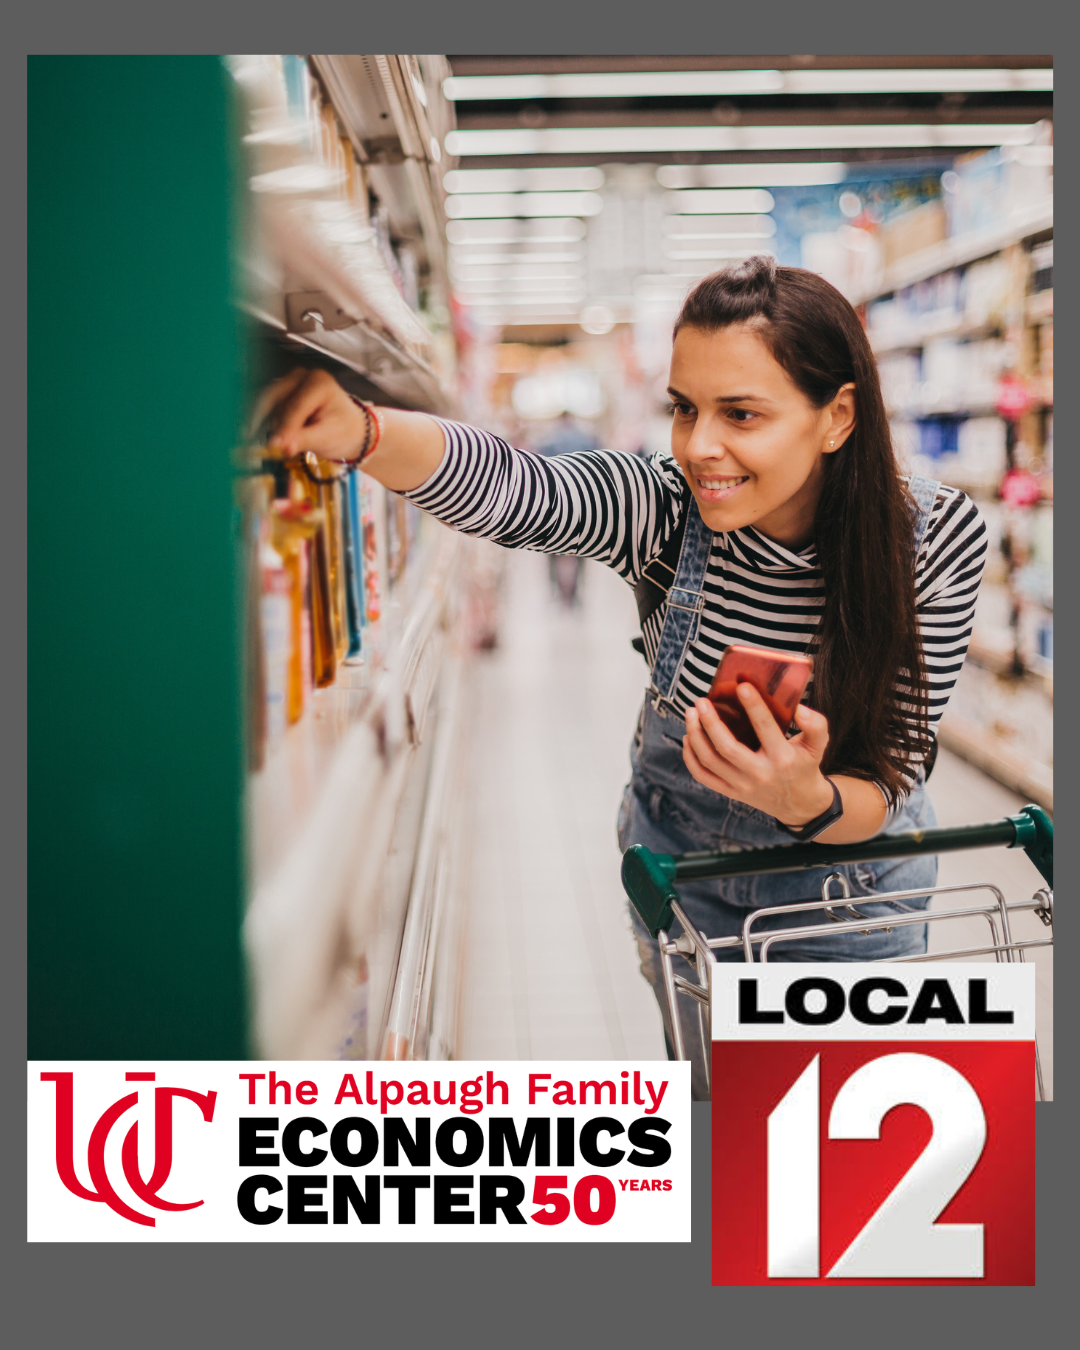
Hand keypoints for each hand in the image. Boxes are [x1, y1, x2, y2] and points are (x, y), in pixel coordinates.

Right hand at [254, 368, 369, 462]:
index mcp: (320, 382)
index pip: (296, 406)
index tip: (275, 446)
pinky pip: (268, 407)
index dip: (284, 427)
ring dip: (275, 425)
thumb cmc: (343, 431)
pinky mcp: (282, 391)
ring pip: (270, 405)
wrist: (348, 429)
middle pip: (276, 399)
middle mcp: (303, 376)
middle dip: (275, 425)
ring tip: (290, 441)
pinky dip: (273, 423)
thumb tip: (279, 445)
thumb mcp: (327, 438)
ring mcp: (291, 382)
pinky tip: (282, 434)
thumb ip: (303, 440)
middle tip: (274, 447)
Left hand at [682, 684, 833, 825]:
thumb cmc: (804, 765)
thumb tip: (800, 708)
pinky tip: (688, 737)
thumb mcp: (818, 746)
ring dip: (696, 735)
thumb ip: (816, 725)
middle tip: (701, 701)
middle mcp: (760, 773)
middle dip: (710, 722)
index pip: (766, 729)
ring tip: (691, 713)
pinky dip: (690, 757)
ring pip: (710, 761)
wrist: (799, 804)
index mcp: (783, 759)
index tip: (742, 686)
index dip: (754, 706)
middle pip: (728, 748)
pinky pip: (703, 776)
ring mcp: (742, 785)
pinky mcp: (730, 792)